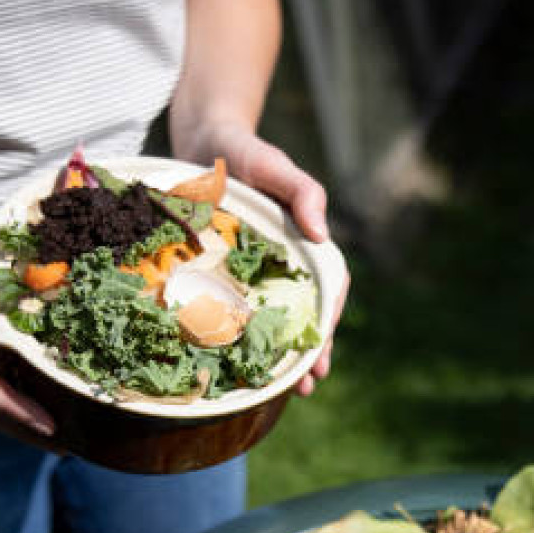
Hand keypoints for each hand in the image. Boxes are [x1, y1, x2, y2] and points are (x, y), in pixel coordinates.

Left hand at [178, 122, 347, 395]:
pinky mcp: (222, 274)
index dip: (329, 319)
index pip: (329, 287)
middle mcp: (284, 263)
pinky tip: (234, 366)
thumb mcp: (276, 166)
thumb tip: (322, 234)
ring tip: (282, 391)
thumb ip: (303, 192)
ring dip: (279, 355)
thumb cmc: (246, 152)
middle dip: (309, 351)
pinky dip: (238, 339)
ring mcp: (254, 272)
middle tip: (308, 383)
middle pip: (305, 314)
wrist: (203, 141)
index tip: (323, 347)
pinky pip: (234, 310)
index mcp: (305, 244)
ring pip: (272, 319)